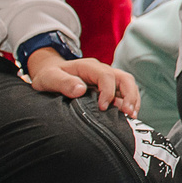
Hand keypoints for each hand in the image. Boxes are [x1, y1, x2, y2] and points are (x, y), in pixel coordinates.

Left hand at [25, 48, 139, 116]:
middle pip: (124, 78)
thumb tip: (80, 90)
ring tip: (132, 115)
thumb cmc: (49, 76)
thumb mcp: (49, 78)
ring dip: (133, 99)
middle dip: (129, 95)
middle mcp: (101, 70)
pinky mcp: (108, 87)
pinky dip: (129, 102)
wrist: (49, 73)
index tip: (102, 107)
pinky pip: (124, 92)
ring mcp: (106, 78)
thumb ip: (63, 83)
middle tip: (128, 113)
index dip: (108, 91)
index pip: (106, 75)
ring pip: (127, 85)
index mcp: (87, 67)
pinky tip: (128, 115)